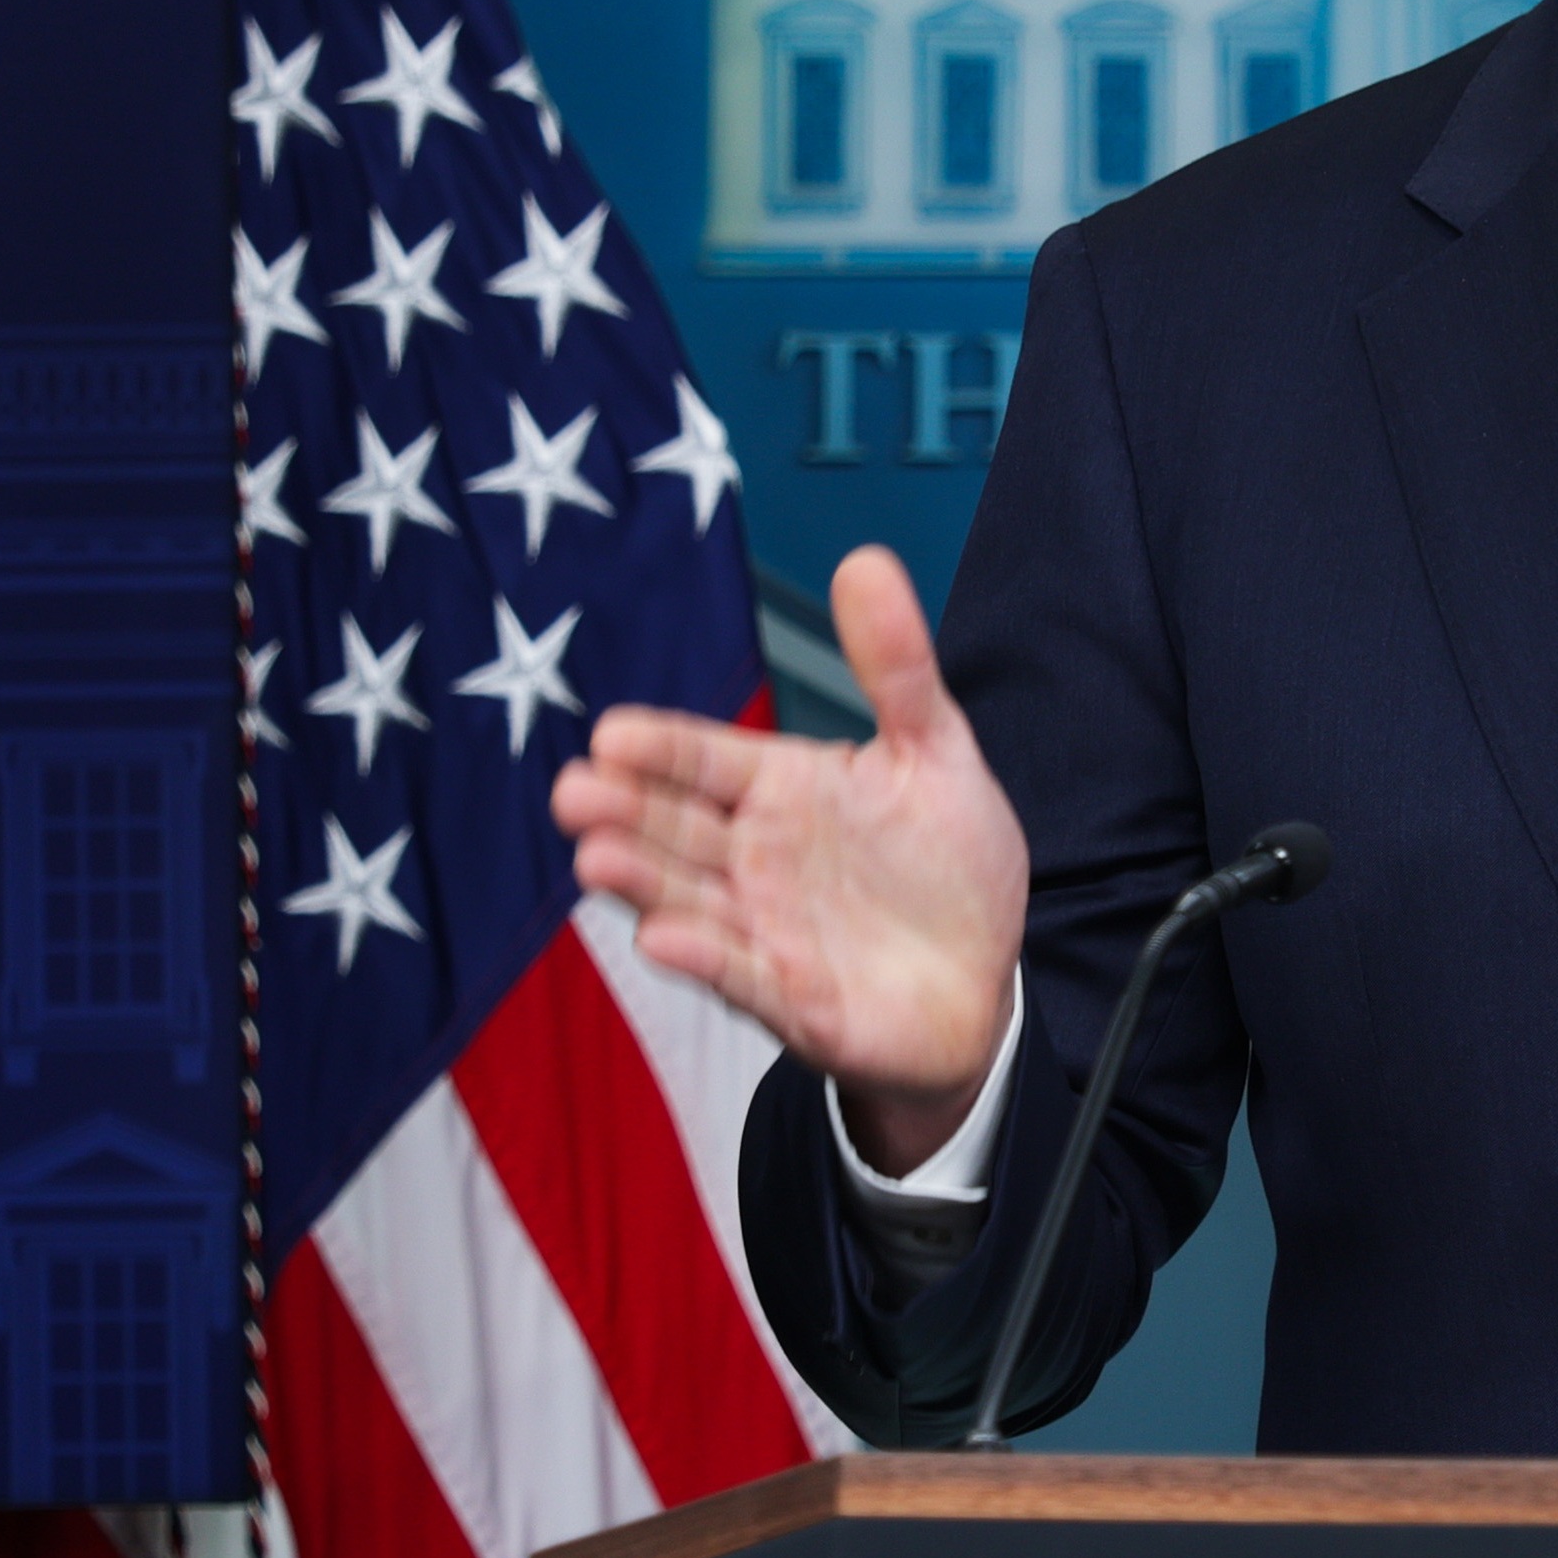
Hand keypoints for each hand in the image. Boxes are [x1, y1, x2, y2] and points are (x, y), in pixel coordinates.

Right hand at [550, 544, 1029, 1167]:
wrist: (983, 980)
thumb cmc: (948, 864)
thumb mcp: (935, 751)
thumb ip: (895, 666)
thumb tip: (865, 559)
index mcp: (780, 790)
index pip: (704, 760)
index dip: (660, 749)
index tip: (612, 733)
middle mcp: (755, 858)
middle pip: (675, 828)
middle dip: (625, 811)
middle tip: (574, 791)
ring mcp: (765, 930)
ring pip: (688, 900)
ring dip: (642, 881)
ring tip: (596, 858)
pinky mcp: (793, 999)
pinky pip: (741, 977)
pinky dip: (703, 959)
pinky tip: (663, 939)